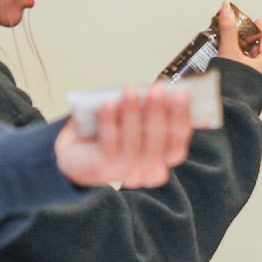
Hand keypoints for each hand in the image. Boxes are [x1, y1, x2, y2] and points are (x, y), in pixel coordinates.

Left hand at [53, 83, 194, 187]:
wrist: (78, 156)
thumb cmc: (114, 134)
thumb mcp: (137, 122)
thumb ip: (150, 110)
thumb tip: (160, 87)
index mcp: (165, 160)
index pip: (179, 139)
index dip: (182, 116)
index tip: (182, 93)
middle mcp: (151, 172)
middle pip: (159, 139)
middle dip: (158, 111)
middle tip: (156, 89)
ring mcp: (128, 174)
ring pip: (134, 140)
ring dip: (132, 112)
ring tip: (130, 90)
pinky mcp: (105, 170)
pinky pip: (109, 142)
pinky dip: (109, 120)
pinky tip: (109, 104)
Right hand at [219, 4, 261, 85]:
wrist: (228, 109)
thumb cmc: (233, 85)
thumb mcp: (229, 51)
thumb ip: (228, 30)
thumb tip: (228, 11)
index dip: (261, 30)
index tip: (257, 22)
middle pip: (260, 53)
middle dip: (250, 42)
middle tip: (242, 33)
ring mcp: (258, 85)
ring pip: (254, 64)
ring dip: (245, 55)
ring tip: (233, 47)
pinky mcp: (250, 92)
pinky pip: (248, 73)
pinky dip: (242, 65)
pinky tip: (231, 65)